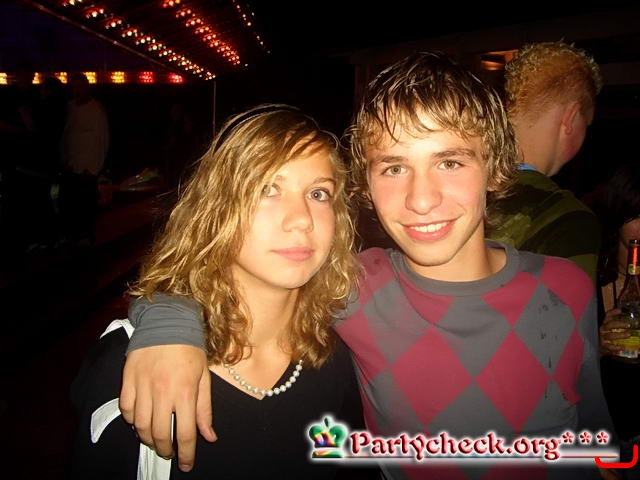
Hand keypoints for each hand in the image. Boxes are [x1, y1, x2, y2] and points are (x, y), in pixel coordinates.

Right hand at [119, 344, 215, 471]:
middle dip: (166, 449)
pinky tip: (141, 421)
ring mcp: (142, 386)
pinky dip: (132, 420)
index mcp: (185, 392)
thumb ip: (205, 409)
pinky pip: (126, 409)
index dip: (187, 453)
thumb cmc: (189, 349)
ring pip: (141, 426)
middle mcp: (162, 392)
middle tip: (170, 452)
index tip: (187, 464)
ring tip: (156, 440)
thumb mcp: (204, 377)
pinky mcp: (128, 380)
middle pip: (161, 434)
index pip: (186, 433)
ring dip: (148, 439)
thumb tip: (210, 436)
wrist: (167, 321)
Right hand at [599, 308, 629, 355]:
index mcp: (603, 323)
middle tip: (628, 325)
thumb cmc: (605, 333)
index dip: (612, 312)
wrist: (597, 343)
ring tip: (628, 335)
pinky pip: (609, 346)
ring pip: (610, 335)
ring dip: (619, 335)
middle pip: (609, 325)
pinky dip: (615, 347)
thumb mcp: (609, 326)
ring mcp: (601, 337)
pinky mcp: (602, 345)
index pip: (607, 316)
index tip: (620, 310)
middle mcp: (602, 329)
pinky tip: (622, 347)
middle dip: (618, 324)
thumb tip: (627, 317)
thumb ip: (616, 323)